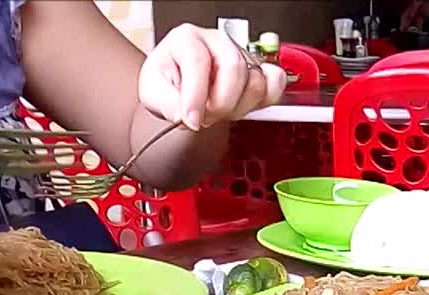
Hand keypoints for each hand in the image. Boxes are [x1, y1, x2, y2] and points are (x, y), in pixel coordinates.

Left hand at [139, 24, 287, 130]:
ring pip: (255, 81)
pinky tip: (244, 106)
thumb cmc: (167, 82)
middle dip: (220, 104)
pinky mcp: (258, 70)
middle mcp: (218, 43)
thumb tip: (185, 115)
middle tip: (205, 118)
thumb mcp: (153, 92)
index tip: (191, 120)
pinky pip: (275, 81)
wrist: (176, 83)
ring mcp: (241, 55)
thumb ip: (167, 103)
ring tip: (219, 112)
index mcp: (188, 39)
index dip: (196, 96)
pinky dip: (265, 99)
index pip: (198, 61)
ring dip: (238, 107)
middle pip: (233, 69)